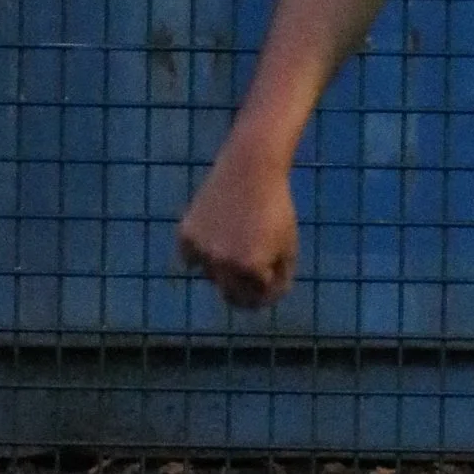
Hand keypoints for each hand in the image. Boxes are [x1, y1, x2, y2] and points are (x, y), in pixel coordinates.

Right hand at [179, 135, 300, 308]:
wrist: (251, 169)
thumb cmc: (276, 209)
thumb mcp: (288, 248)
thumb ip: (278, 281)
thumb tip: (258, 303)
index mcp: (252, 268)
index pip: (259, 299)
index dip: (269, 291)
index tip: (273, 277)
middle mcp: (224, 264)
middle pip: (231, 295)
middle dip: (243, 291)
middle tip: (250, 275)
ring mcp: (202, 251)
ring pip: (212, 276)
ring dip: (224, 267)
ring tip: (238, 238)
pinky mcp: (186, 236)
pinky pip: (190, 259)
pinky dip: (200, 253)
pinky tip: (214, 237)